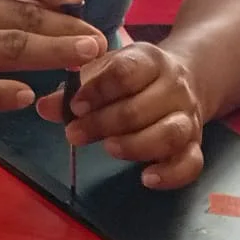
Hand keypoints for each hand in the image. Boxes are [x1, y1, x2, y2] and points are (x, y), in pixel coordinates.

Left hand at [40, 42, 203, 188]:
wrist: (188, 78)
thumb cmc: (135, 77)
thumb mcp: (106, 71)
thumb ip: (75, 90)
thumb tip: (43, 108)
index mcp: (151, 60)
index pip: (126, 72)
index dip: (98, 90)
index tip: (74, 106)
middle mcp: (175, 87)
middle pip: (142, 107)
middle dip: (104, 123)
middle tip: (75, 134)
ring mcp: (188, 117)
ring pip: (170, 134)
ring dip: (136, 145)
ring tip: (109, 148)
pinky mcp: (196, 145)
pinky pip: (191, 163)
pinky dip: (170, 174)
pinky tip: (146, 178)